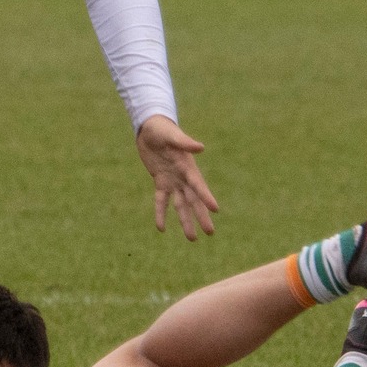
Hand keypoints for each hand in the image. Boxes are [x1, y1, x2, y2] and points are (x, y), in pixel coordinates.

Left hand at [136, 114, 219, 239]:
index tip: (216, 210)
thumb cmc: (163, 130)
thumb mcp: (173, 135)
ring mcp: (172, 181)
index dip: (206, 197)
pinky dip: (161, 213)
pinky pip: (161, 201)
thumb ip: (185, 142)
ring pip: (181, 205)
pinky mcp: (160, 182)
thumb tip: (201, 147)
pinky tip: (161, 228)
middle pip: (193, 200)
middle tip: (210, 233)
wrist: (150, 128)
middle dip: (201, 216)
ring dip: (185, 220)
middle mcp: (183, 177)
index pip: (198, 185)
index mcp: (188, 167)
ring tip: (192, 238)